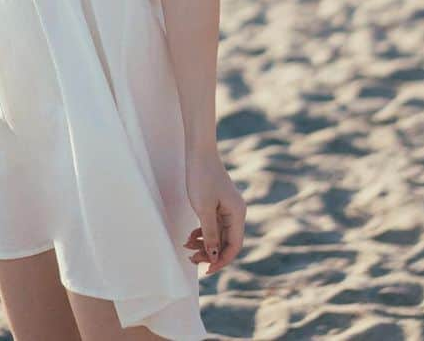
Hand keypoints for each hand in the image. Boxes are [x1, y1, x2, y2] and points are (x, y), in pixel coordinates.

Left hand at [183, 148, 246, 275]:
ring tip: (186, 246)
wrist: (198, 152)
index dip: (221, 261)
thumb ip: (210, 234)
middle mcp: (235, 213)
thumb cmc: (202, 177)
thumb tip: (215, 256)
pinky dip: (202, 232)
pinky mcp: (218, 203)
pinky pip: (213, 225)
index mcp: (237, 214)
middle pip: (226, 242)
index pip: (234, 246)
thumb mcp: (204, 209)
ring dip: (204, 243)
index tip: (206, 270)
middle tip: (191, 259)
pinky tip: (190, 236)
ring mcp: (227, 208)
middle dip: (209, 253)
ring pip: (218, 234)